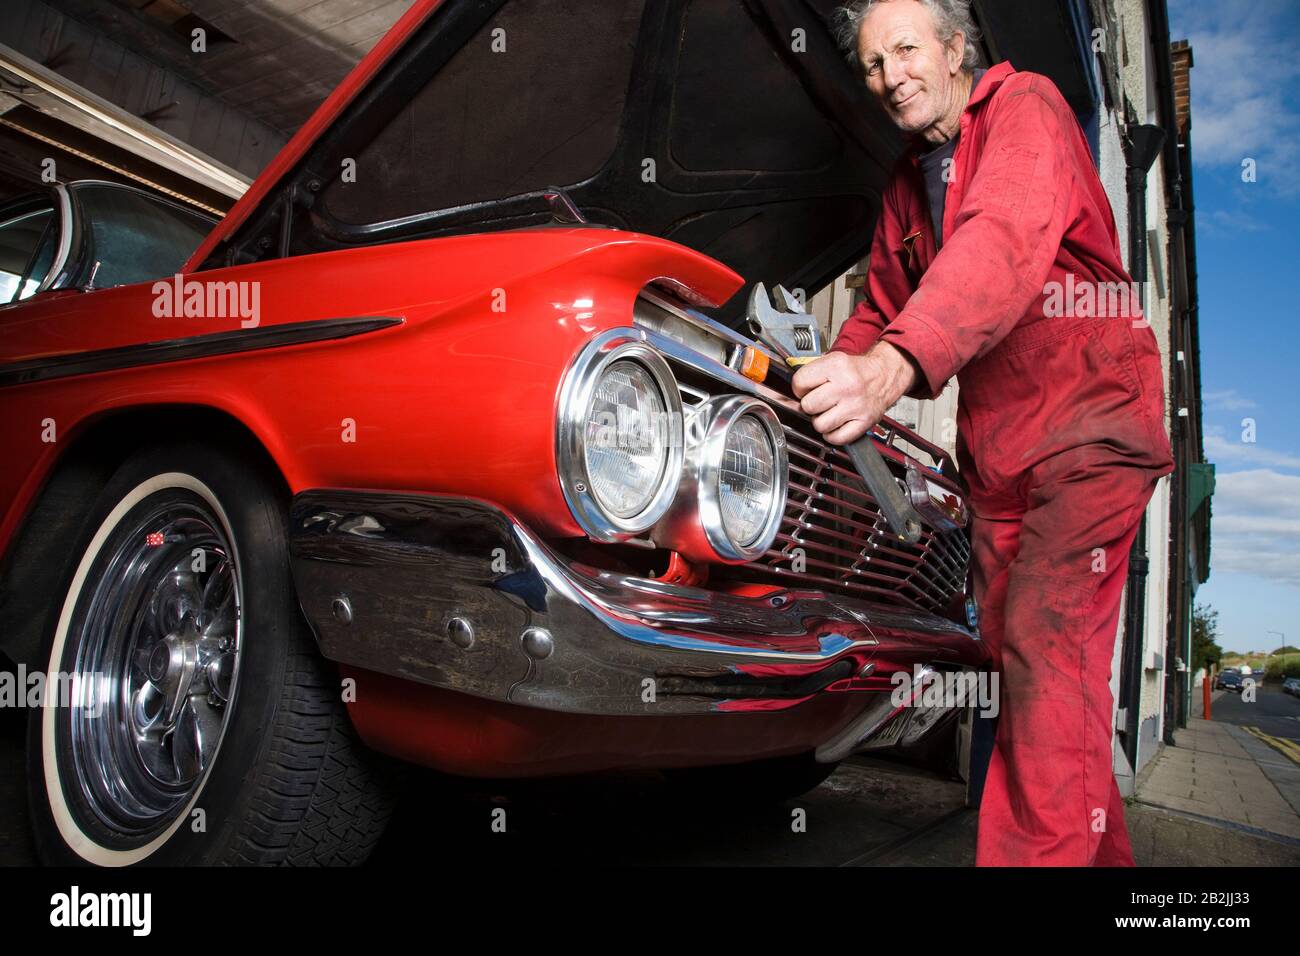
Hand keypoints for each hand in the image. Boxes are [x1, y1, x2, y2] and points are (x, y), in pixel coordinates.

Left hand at [791, 343, 918, 444]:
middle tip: (819, 401)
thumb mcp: (832, 361)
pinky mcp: (864, 422)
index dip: (799, 388)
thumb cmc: (855, 371)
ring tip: (828, 412)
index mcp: (836, 366)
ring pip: (819, 425)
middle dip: (810, 405)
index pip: (800, 382)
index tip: (806, 389)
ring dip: (820, 421)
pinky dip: (832, 435)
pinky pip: (836, 438)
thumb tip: (784, 394)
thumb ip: (809, 374)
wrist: (884, 376)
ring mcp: (855, 405)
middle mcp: (846, 386)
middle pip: (808, 405)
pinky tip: (836, 424)